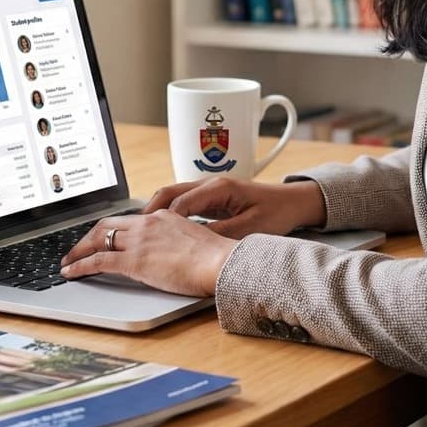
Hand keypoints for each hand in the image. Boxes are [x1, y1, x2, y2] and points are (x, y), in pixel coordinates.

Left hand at [59, 210, 236, 295]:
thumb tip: (172, 255)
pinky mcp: (134, 261)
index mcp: (163, 216)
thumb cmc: (216, 258)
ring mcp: (139, 241)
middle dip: (88, 237)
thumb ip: (177, 243)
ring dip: (78, 250)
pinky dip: (80, 265)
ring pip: (98, 239)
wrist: (221, 262)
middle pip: (107, 224)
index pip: (129, 220)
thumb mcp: (194, 242)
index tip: (103, 238)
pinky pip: (98, 260)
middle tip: (77, 248)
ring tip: (68, 262)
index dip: (111, 229)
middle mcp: (148, 223)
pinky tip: (71, 273)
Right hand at [142, 176, 325, 238]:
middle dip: (149, 211)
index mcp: (219, 188)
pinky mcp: (211, 198)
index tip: (149, 236)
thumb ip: (221, 234)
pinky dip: (168, 213)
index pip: (181, 202)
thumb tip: (194, 243)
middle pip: (169, 192)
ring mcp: (209, 190)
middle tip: (132, 230)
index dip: (164, 220)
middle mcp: (210, 184)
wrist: (294, 202)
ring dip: (156, 211)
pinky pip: (182, 202)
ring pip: (173, 196)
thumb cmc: (276, 213)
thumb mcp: (250, 228)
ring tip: (140, 230)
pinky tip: (161, 229)